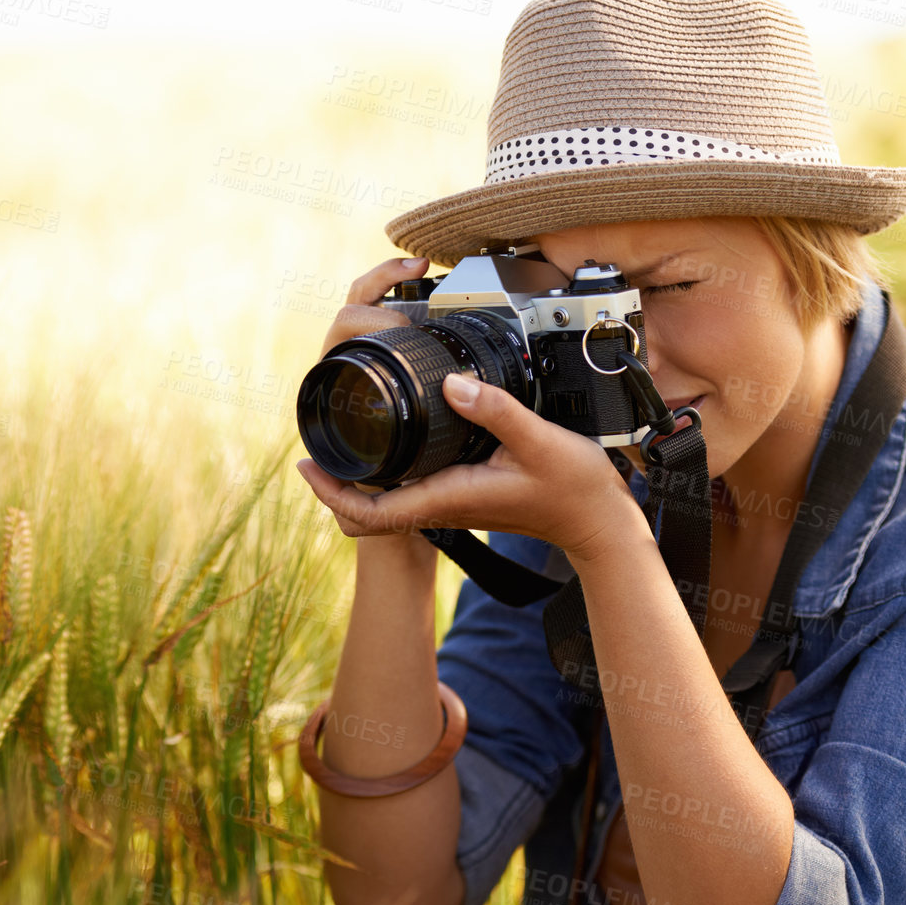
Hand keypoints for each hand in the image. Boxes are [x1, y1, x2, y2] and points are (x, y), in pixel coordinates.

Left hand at [296, 370, 647, 564]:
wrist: (596, 520)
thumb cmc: (572, 489)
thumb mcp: (538, 440)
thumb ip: (495, 409)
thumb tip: (453, 384)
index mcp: (449, 497)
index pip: (373, 511)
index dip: (333, 493)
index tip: (308, 466)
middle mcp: (443, 504)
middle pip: (369, 510)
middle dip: (333, 485)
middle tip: (313, 449)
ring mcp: (450, 501)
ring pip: (386, 501)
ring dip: (356, 479)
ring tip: (338, 442)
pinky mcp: (462, 492)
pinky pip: (409, 490)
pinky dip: (386, 472)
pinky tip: (386, 442)